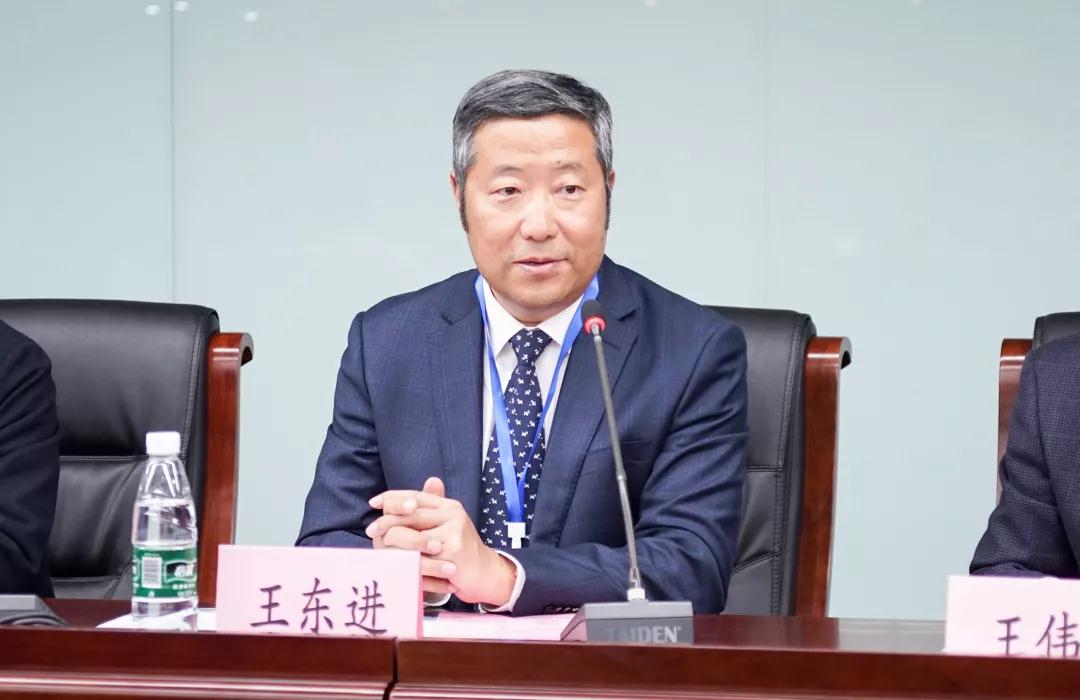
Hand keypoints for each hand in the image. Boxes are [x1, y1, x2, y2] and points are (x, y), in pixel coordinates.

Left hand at [366, 477, 515, 606]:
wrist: (484, 572)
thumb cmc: (460, 549)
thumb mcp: (446, 525)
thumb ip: (429, 509)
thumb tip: (410, 496)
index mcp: (448, 506)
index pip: (415, 495)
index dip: (392, 497)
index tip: (374, 503)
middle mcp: (452, 514)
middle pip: (409, 513)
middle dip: (385, 523)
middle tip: (372, 532)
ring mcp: (453, 532)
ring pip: (409, 537)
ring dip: (392, 546)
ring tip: (383, 551)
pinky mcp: (452, 552)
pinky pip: (419, 557)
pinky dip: (407, 563)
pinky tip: (399, 565)